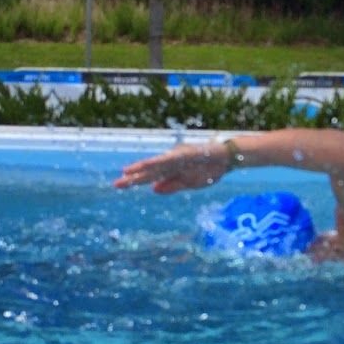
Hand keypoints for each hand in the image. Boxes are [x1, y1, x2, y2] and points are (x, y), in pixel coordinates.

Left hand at [114, 141, 229, 193]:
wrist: (227, 159)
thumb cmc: (209, 170)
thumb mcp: (189, 183)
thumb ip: (172, 186)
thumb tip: (153, 189)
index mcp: (171, 171)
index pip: (150, 177)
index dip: (136, 181)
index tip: (120, 185)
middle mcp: (170, 163)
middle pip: (149, 172)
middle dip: (133, 178)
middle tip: (116, 184)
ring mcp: (177, 157)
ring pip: (155, 165)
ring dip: (141, 169)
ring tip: (126, 173)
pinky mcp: (184, 154)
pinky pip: (168, 160)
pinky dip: (157, 163)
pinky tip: (147, 165)